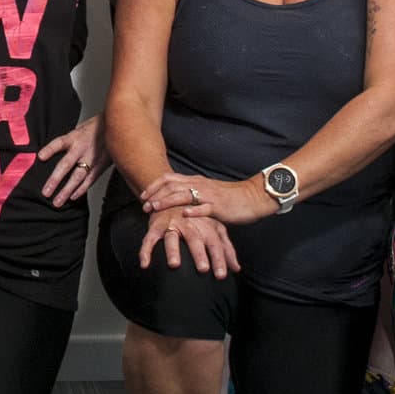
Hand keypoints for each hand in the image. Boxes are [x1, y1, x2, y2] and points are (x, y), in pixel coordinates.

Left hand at [35, 116, 104, 206]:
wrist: (118, 126)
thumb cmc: (95, 128)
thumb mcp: (79, 129)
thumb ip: (68, 141)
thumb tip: (49, 152)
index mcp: (75, 137)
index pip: (59, 142)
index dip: (50, 149)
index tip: (40, 157)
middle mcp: (82, 148)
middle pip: (66, 164)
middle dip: (55, 179)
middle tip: (46, 192)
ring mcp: (92, 158)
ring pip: (78, 176)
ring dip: (67, 190)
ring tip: (58, 202)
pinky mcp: (101, 165)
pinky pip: (89, 180)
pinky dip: (81, 189)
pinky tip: (73, 197)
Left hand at [138, 171, 263, 225]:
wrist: (252, 197)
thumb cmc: (229, 197)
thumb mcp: (207, 191)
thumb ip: (192, 193)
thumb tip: (174, 198)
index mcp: (196, 181)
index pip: (169, 178)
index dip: (153, 186)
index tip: (142, 196)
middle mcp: (200, 185)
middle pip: (172, 185)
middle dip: (156, 195)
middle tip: (144, 206)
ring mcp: (209, 195)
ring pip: (184, 195)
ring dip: (167, 201)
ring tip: (155, 208)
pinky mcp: (219, 207)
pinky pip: (205, 208)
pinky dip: (193, 211)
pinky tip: (184, 215)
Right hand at [139, 207, 240, 277]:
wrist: (174, 195)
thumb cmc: (198, 218)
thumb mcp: (215, 229)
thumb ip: (226, 249)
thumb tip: (237, 269)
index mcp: (206, 225)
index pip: (215, 244)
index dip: (219, 259)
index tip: (222, 276)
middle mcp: (189, 224)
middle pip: (195, 239)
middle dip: (199, 254)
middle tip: (203, 269)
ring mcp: (172, 224)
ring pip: (172, 238)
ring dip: (173, 251)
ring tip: (175, 265)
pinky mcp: (156, 225)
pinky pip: (149, 239)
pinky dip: (145, 251)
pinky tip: (144, 264)